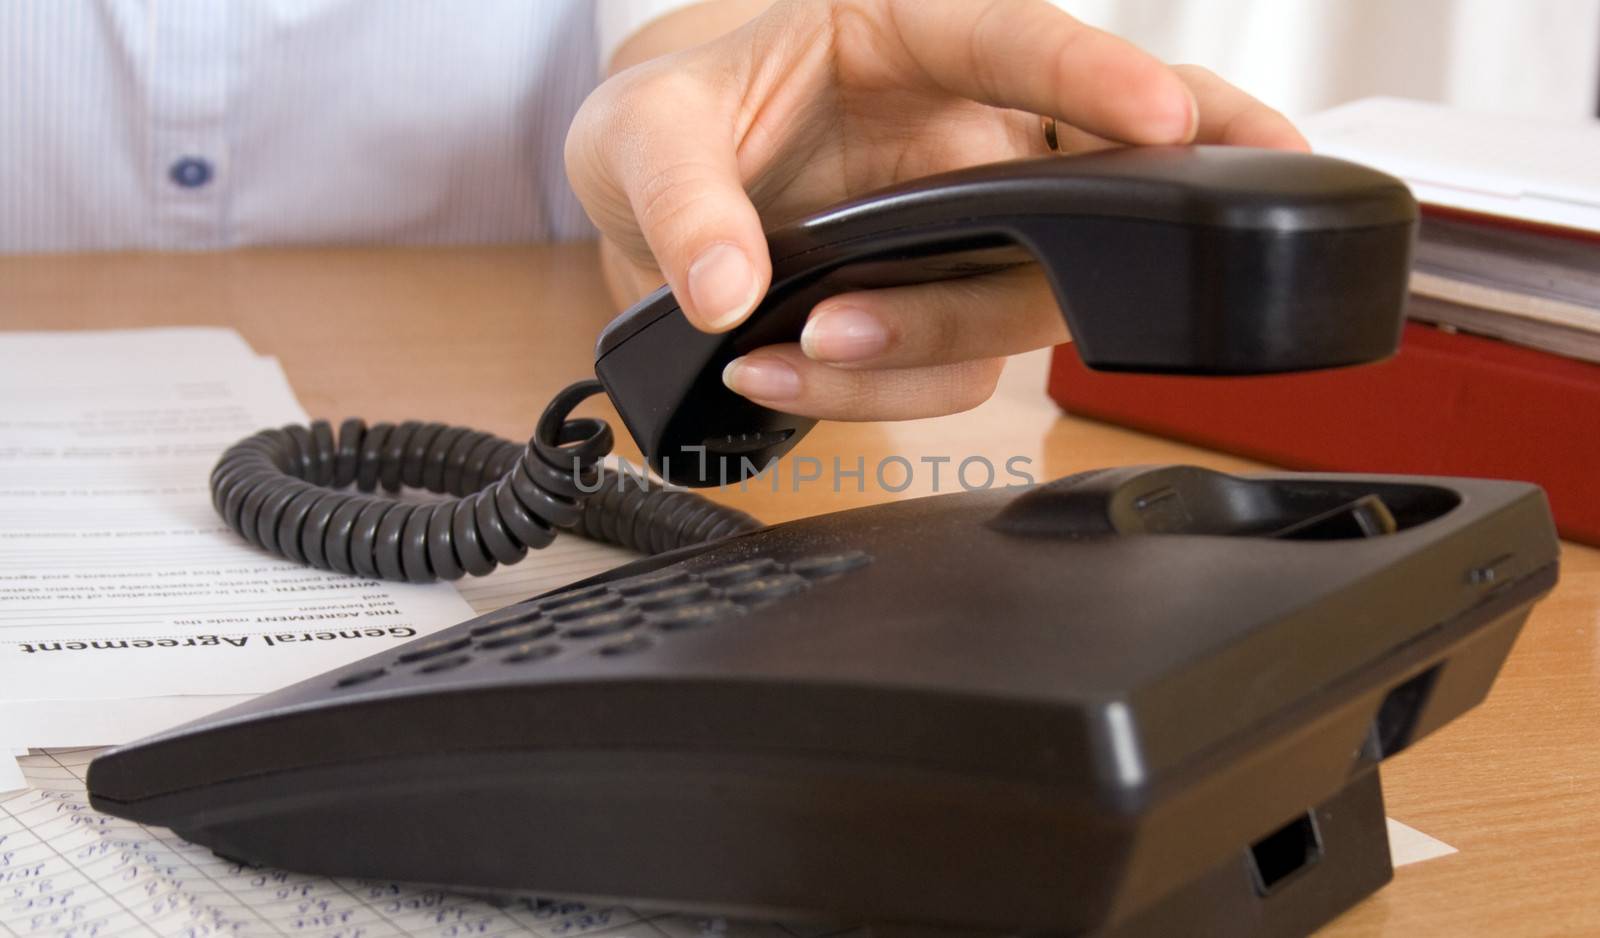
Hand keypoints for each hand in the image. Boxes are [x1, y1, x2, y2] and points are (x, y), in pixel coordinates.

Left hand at [565, 0, 1306, 420]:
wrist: (644, 215)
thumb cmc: (665, 131)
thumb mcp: (642, 132)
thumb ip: (680, 196)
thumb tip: (726, 291)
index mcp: (907, 36)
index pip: (1016, 39)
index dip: (1096, 76)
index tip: (1160, 117)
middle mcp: (961, 130)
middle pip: (1098, 163)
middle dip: (1167, 195)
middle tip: (1222, 224)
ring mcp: (966, 229)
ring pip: (1024, 297)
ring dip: (932, 334)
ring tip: (812, 344)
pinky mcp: (942, 307)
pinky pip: (949, 370)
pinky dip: (873, 392)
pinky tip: (781, 377)